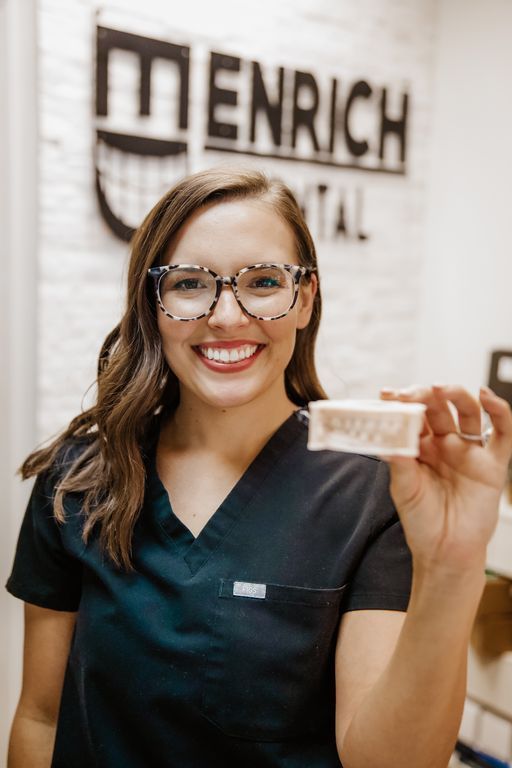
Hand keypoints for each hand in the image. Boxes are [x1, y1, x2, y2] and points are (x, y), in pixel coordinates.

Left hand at [379, 384, 511, 572]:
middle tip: (410, 393)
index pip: (412, 415)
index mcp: (420, 447)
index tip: (387, 394)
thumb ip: (399, 462)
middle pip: (438, 408)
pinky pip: (502, 434)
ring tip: (439, 388)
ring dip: (455, 394)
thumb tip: (386, 438)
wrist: (446, 552)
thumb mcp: (404, 489)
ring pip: (468, 412)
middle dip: (424, 395)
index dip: (402, 403)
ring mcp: (469, 452)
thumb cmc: (422, 521)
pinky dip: (499, 411)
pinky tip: (486, 396)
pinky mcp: (492, 464)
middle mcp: (445, 444)